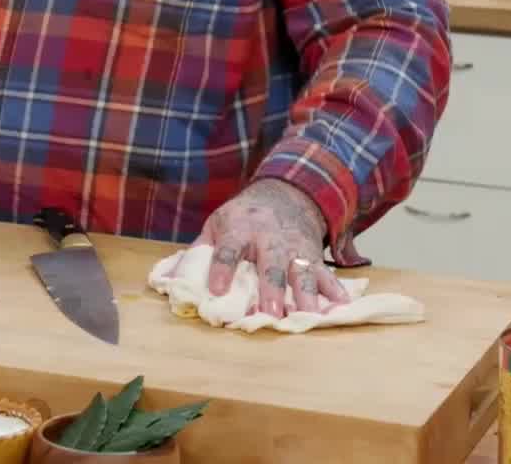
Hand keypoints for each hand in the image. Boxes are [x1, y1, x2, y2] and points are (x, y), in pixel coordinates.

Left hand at [197, 179, 349, 317]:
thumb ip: (196, 253)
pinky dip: (335, 291)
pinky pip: (326, 274)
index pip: (228, 250)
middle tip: (270, 312)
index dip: (222, 269)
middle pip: (271, 264)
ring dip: (307, 295)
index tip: (216, 291)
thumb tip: (168, 281)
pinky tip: (341, 307)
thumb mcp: (216, 225)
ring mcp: (294, 248)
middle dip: (272, 289)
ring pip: (302, 272)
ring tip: (310, 316)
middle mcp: (269, 239)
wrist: (286, 194)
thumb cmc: (243, 217)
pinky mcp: (313, 256)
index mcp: (239, 230)